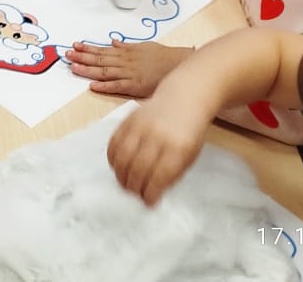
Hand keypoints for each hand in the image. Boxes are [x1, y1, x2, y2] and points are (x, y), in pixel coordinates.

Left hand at [66, 39, 191, 96]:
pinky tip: (92, 86)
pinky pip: (117, 86)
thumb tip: (113, 42)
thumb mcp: (144, 46)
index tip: (74, 46)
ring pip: (104, 71)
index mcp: (126, 52)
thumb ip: (127, 46)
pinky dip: (105, 86)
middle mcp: (125, 62)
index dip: (87, 48)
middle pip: (99, 59)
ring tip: (73, 67)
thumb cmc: (164, 57)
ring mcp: (129, 74)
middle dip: (82, 57)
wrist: (181, 65)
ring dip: (88, 69)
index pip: (102, 50)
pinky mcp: (135, 86)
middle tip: (66, 55)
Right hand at [107, 90, 212, 204]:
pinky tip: (118, 167)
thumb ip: (172, 174)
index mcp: (178, 148)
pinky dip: (113, 159)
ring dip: (121, 175)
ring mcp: (140, 127)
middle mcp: (157, 136)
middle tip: (135, 195)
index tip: (149, 203)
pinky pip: (114, 143)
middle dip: (135, 187)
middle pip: (138, 169)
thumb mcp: (189, 155)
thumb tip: (152, 193)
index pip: (159, 176)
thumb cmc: (188, 132)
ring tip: (125, 184)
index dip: (151, 193)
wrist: (183, 99)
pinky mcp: (128, 120)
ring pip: (122, 158)